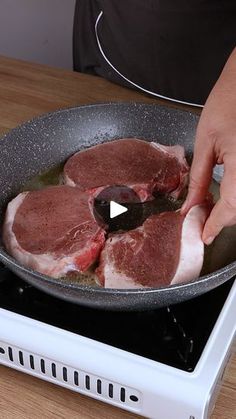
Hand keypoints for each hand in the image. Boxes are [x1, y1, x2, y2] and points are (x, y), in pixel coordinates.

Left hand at [181, 48, 235, 244]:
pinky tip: (224, 196)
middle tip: (202, 222)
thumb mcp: (205, 143)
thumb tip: (191, 205)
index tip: (204, 236)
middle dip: (222, 220)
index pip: (231, 207)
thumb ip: (199, 179)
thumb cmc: (226, 104)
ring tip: (209, 211)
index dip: (216, 225)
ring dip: (231, 210)